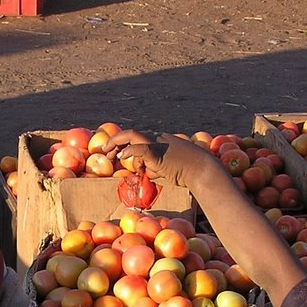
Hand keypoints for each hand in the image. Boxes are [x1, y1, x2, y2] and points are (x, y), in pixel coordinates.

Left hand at [102, 130, 217, 191]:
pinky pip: (140, 148)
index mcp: (159, 140)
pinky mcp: (158, 153)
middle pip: (131, 134)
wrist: (201, 169)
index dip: (123, 142)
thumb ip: (154, 168)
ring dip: (117, 143)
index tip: (114, 150)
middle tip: (105, 151)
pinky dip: (129, 151)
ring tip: (108, 153)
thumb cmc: (187, 171)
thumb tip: (144, 172)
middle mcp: (157, 138)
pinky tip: (121, 156)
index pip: (137, 137)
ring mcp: (158, 144)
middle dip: (115, 141)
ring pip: (133, 136)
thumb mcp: (167, 168)